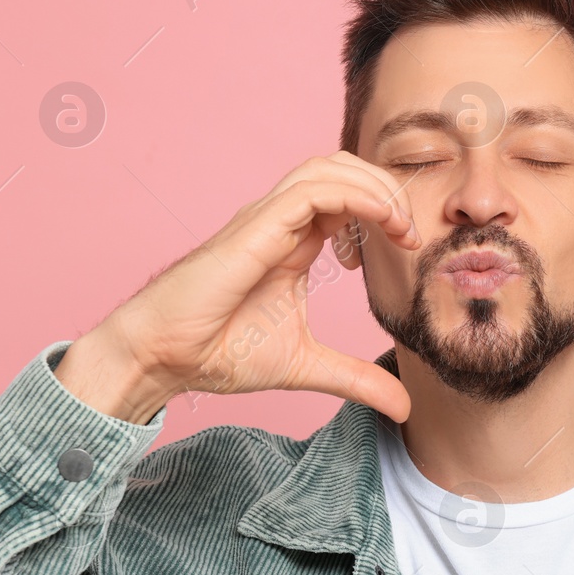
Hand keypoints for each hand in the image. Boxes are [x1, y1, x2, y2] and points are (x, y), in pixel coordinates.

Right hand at [55, 152, 419, 423]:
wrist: (162, 358)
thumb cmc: (217, 352)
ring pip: (328, 168)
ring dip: (375, 188)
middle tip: (410, 234)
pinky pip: (311, 191)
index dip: (385, 209)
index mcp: (295, 241)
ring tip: (400, 228)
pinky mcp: (255, 228)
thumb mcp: (307, 366)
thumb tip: (403, 406)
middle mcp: (281, 222)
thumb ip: (356, 379)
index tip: (407, 247)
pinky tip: (377, 227)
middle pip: (343, 169)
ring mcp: (266, 220)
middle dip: (387, 189)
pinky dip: (354, 197)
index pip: (347, 195)